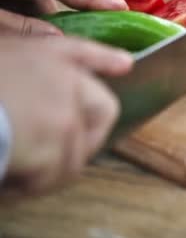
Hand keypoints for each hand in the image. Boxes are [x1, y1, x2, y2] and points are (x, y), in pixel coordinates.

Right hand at [0, 35, 132, 198]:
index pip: (83, 53)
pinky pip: (54, 177)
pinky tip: (8, 178)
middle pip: (102, 108)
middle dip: (87, 131)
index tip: (123, 65)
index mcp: (45, 56)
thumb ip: (21, 64)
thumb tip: (39, 87)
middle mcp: (65, 82)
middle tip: (55, 147)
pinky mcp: (55, 150)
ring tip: (15, 162)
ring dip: (49, 165)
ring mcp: (65, 117)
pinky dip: (32, 184)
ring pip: (77, 150)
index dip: (104, 59)